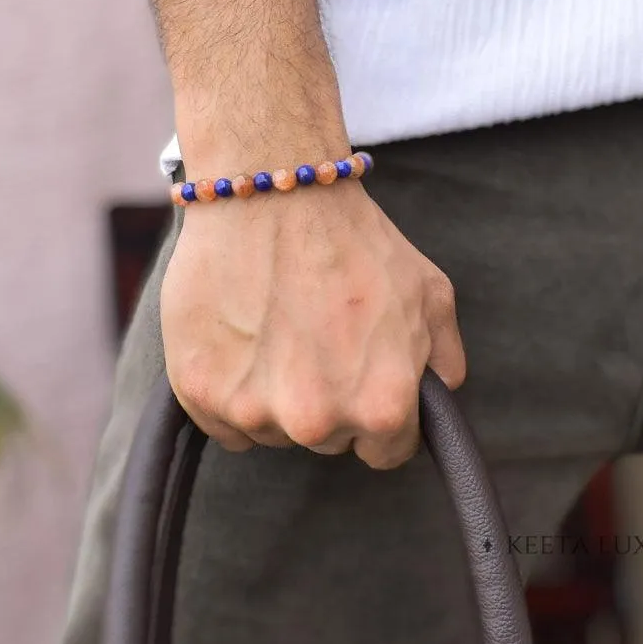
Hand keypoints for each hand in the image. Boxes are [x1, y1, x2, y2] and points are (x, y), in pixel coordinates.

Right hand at [160, 176, 465, 468]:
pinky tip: (241, 337)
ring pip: (272, 431)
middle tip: (314, 335)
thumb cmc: (353, 239)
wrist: (271, 193)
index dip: (376, 409)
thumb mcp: (430, 294)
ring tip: (275, 326)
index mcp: (381, 407)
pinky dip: (230, 389)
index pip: (385, 450)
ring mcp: (252, 410)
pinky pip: (224, 423)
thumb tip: (436, 403)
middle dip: (327, 399)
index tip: (359, 373)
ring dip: (274, 395)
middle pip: (326, 440)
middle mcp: (316, 422)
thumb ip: (443, 363)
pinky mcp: (200, 392)